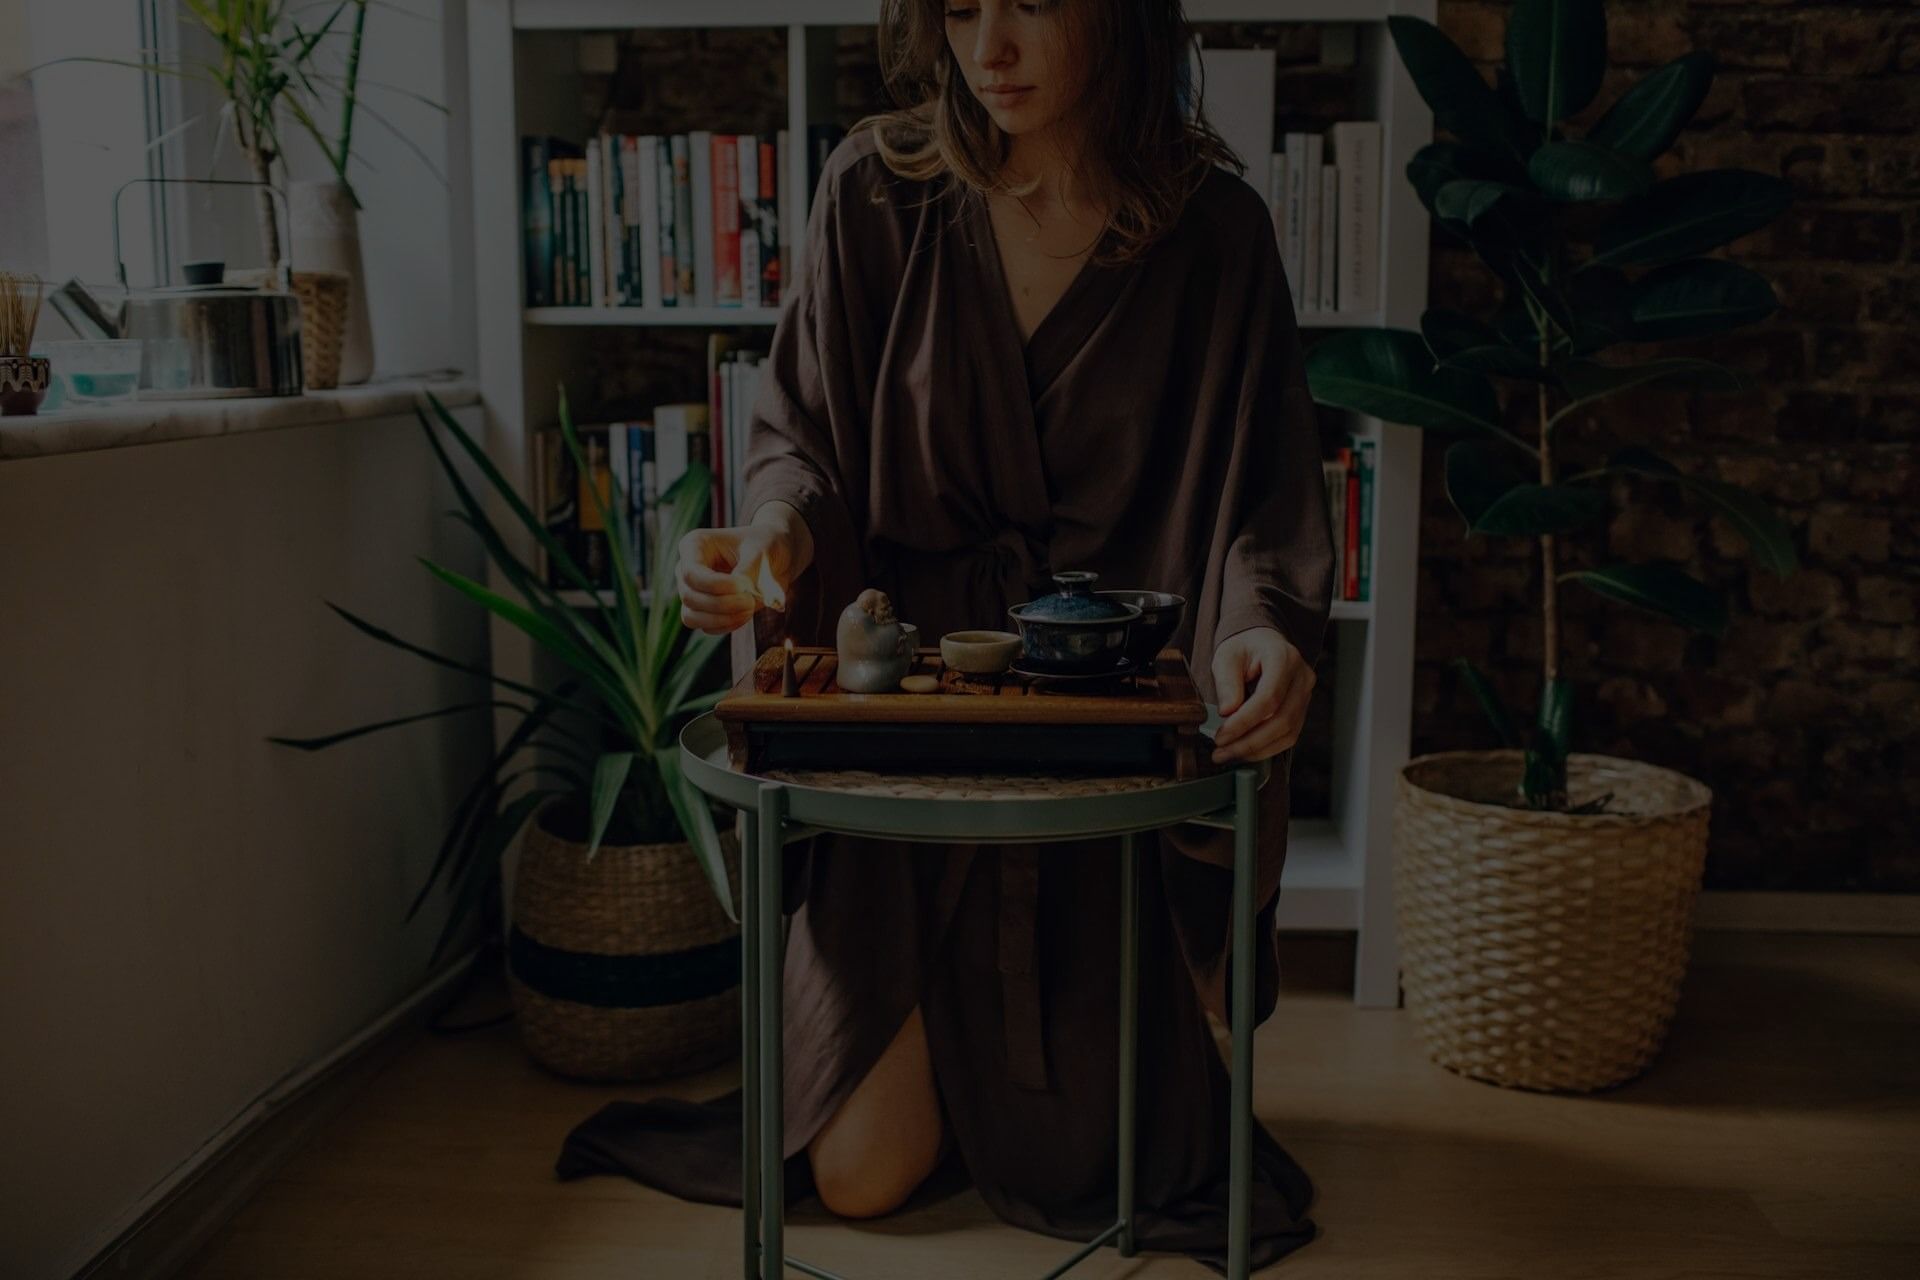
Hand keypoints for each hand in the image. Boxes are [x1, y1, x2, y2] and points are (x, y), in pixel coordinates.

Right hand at [677, 509, 803, 635]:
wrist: (776, 557)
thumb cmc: (765, 545)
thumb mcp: (760, 551)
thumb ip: (749, 569)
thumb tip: (739, 591)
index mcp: (694, 545)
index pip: (691, 573)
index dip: (715, 585)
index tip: (743, 586)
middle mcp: (687, 569)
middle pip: (689, 597)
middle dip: (722, 604)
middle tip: (750, 599)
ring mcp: (693, 591)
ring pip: (691, 617)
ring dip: (722, 619)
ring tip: (749, 607)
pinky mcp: (704, 610)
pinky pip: (706, 627)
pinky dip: (727, 625)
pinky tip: (746, 614)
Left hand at [1211, 627, 1313, 764]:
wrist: (1262, 643)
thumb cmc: (1244, 648)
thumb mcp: (1226, 656)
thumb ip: (1227, 682)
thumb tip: (1228, 713)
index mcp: (1284, 658)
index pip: (1269, 697)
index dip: (1245, 721)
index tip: (1221, 736)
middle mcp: (1302, 677)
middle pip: (1282, 720)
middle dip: (1249, 742)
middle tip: (1220, 752)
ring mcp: (1306, 695)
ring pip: (1288, 733)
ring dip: (1256, 749)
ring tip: (1227, 755)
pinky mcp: (1302, 710)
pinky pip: (1288, 736)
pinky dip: (1265, 748)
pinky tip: (1244, 751)